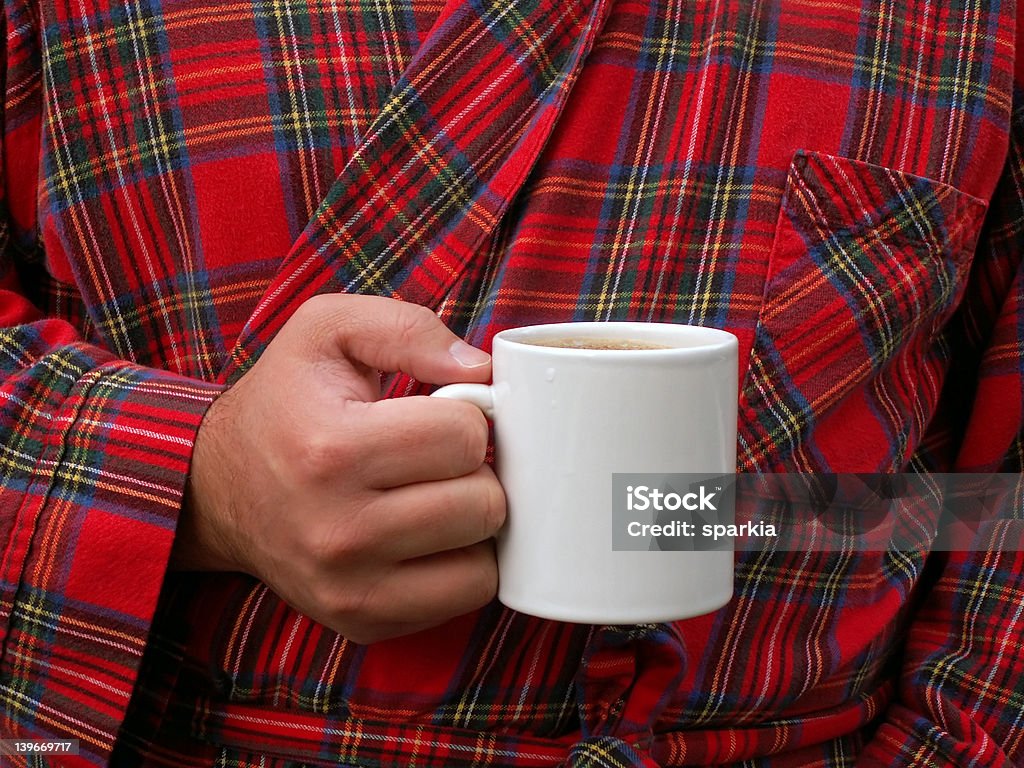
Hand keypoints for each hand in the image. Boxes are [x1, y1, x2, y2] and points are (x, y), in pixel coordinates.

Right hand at [175, 294, 504, 643]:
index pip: (465, 436)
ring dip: (472, 522)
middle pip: (483, 503)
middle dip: (475, 471)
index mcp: (331, 448)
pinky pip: (465, 597)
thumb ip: (407, 328)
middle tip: (438, 460)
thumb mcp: (327, 329)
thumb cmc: (286, 401)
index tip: (438, 415)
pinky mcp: (360, 620)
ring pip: (483, 559)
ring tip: (433, 495)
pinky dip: (463, 565)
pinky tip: (430, 537)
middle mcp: (338, 528)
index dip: (466, 416)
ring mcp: (348, 585)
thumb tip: (480, 371)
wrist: (217, 488)